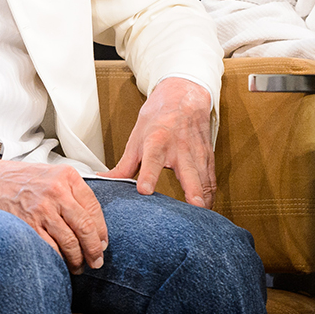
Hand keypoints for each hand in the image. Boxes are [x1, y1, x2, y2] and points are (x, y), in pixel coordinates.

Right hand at [0, 158, 107, 273]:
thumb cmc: (23, 179)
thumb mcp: (53, 174)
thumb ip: (73, 191)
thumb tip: (93, 220)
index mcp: (67, 177)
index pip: (94, 208)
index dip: (101, 230)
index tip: (103, 242)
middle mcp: (57, 192)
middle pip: (85, 227)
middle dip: (94, 249)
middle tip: (97, 260)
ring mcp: (42, 210)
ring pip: (70, 242)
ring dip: (78, 259)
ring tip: (79, 266)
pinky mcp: (28, 225)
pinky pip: (51, 249)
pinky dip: (59, 260)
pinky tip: (62, 263)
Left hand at [102, 77, 215, 208]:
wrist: (183, 94)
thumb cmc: (158, 116)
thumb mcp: (137, 137)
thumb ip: (123, 166)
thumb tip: (103, 181)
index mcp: (157, 141)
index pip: (152, 160)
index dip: (148, 175)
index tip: (144, 190)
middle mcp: (180, 148)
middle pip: (188, 172)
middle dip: (192, 191)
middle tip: (194, 208)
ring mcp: (197, 153)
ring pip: (204, 179)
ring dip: (204, 200)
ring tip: (202, 220)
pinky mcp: (208, 157)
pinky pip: (211, 180)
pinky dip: (211, 196)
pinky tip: (208, 210)